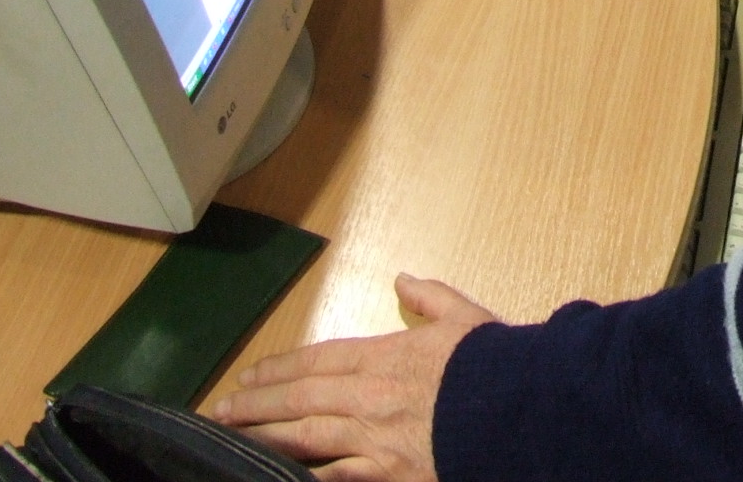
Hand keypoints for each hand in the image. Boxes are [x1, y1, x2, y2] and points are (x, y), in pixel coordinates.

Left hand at [210, 274, 497, 481]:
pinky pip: (336, 478)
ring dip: (265, 437)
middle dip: (256, 404)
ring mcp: (376, 441)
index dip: (279, 367)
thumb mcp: (465, 317)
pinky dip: (307, 476)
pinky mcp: (388, 475)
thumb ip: (429, 297)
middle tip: (220, 409)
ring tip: (233, 439)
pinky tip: (282, 476)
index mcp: (388, 356)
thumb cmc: (494, 366)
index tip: (250, 374)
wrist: (523, 412)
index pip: (319, 359)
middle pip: (300, 399)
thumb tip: (401, 280)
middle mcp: (371, 397)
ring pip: (305, 439)